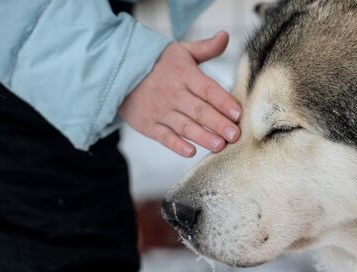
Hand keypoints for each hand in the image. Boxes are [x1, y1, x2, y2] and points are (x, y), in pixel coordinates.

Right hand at [118, 32, 241, 156]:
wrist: (118, 72)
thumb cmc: (159, 64)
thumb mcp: (181, 51)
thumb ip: (205, 48)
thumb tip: (226, 35)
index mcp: (184, 74)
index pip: (207, 89)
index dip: (223, 101)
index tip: (238, 113)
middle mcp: (172, 93)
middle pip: (199, 110)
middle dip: (218, 123)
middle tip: (235, 135)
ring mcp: (159, 110)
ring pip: (184, 126)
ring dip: (202, 136)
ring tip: (220, 146)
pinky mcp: (148, 125)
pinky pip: (164, 137)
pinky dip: (176, 145)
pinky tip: (190, 151)